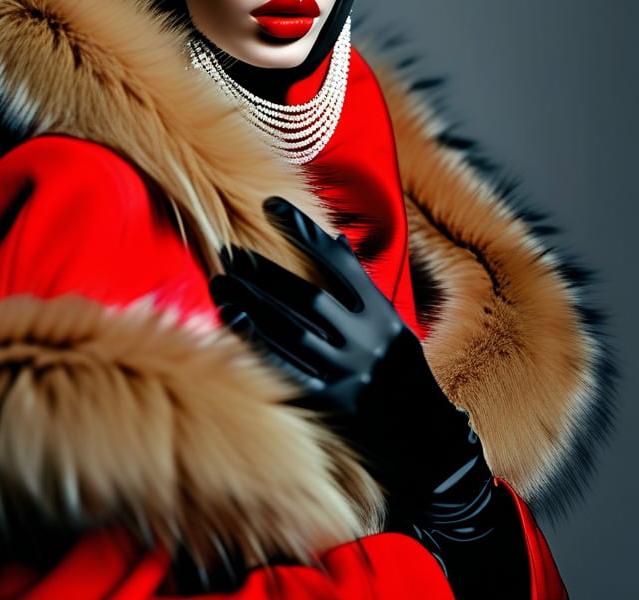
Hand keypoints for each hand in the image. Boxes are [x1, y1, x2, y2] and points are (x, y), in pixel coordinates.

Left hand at [211, 199, 529, 596]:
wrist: (423, 438)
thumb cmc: (399, 368)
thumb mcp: (390, 321)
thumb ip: (360, 283)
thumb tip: (334, 241)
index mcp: (380, 312)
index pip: (336, 260)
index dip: (303, 230)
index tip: (269, 204)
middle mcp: (364, 339)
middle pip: (305, 296)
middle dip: (263, 271)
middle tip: (228, 251)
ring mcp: (346, 372)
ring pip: (288, 330)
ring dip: (249, 304)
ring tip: (220, 282)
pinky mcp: (328, 400)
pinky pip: (284, 366)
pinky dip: (255, 342)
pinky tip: (232, 320)